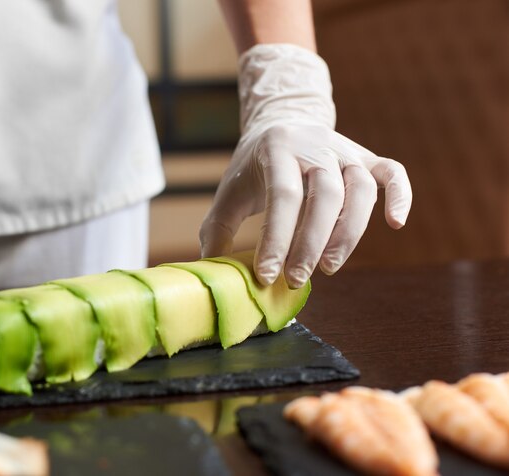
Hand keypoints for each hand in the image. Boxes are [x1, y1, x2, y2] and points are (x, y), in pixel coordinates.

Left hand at [200, 44, 411, 287]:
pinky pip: (392, 173)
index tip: (269, 275)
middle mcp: (316, 146)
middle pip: (326, 194)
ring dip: (350, 232)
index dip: (277, 239)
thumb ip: (218, 228)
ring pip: (361, 188)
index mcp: (277, 150)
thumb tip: (212, 271)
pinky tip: (396, 224)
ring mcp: (345, 151)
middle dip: (312, 242)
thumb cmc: (254, 166)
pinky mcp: (366, 157)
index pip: (283, 197)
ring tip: (330, 267)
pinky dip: (400, 196)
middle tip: (297, 279)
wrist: (283, 123)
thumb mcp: (230, 190)